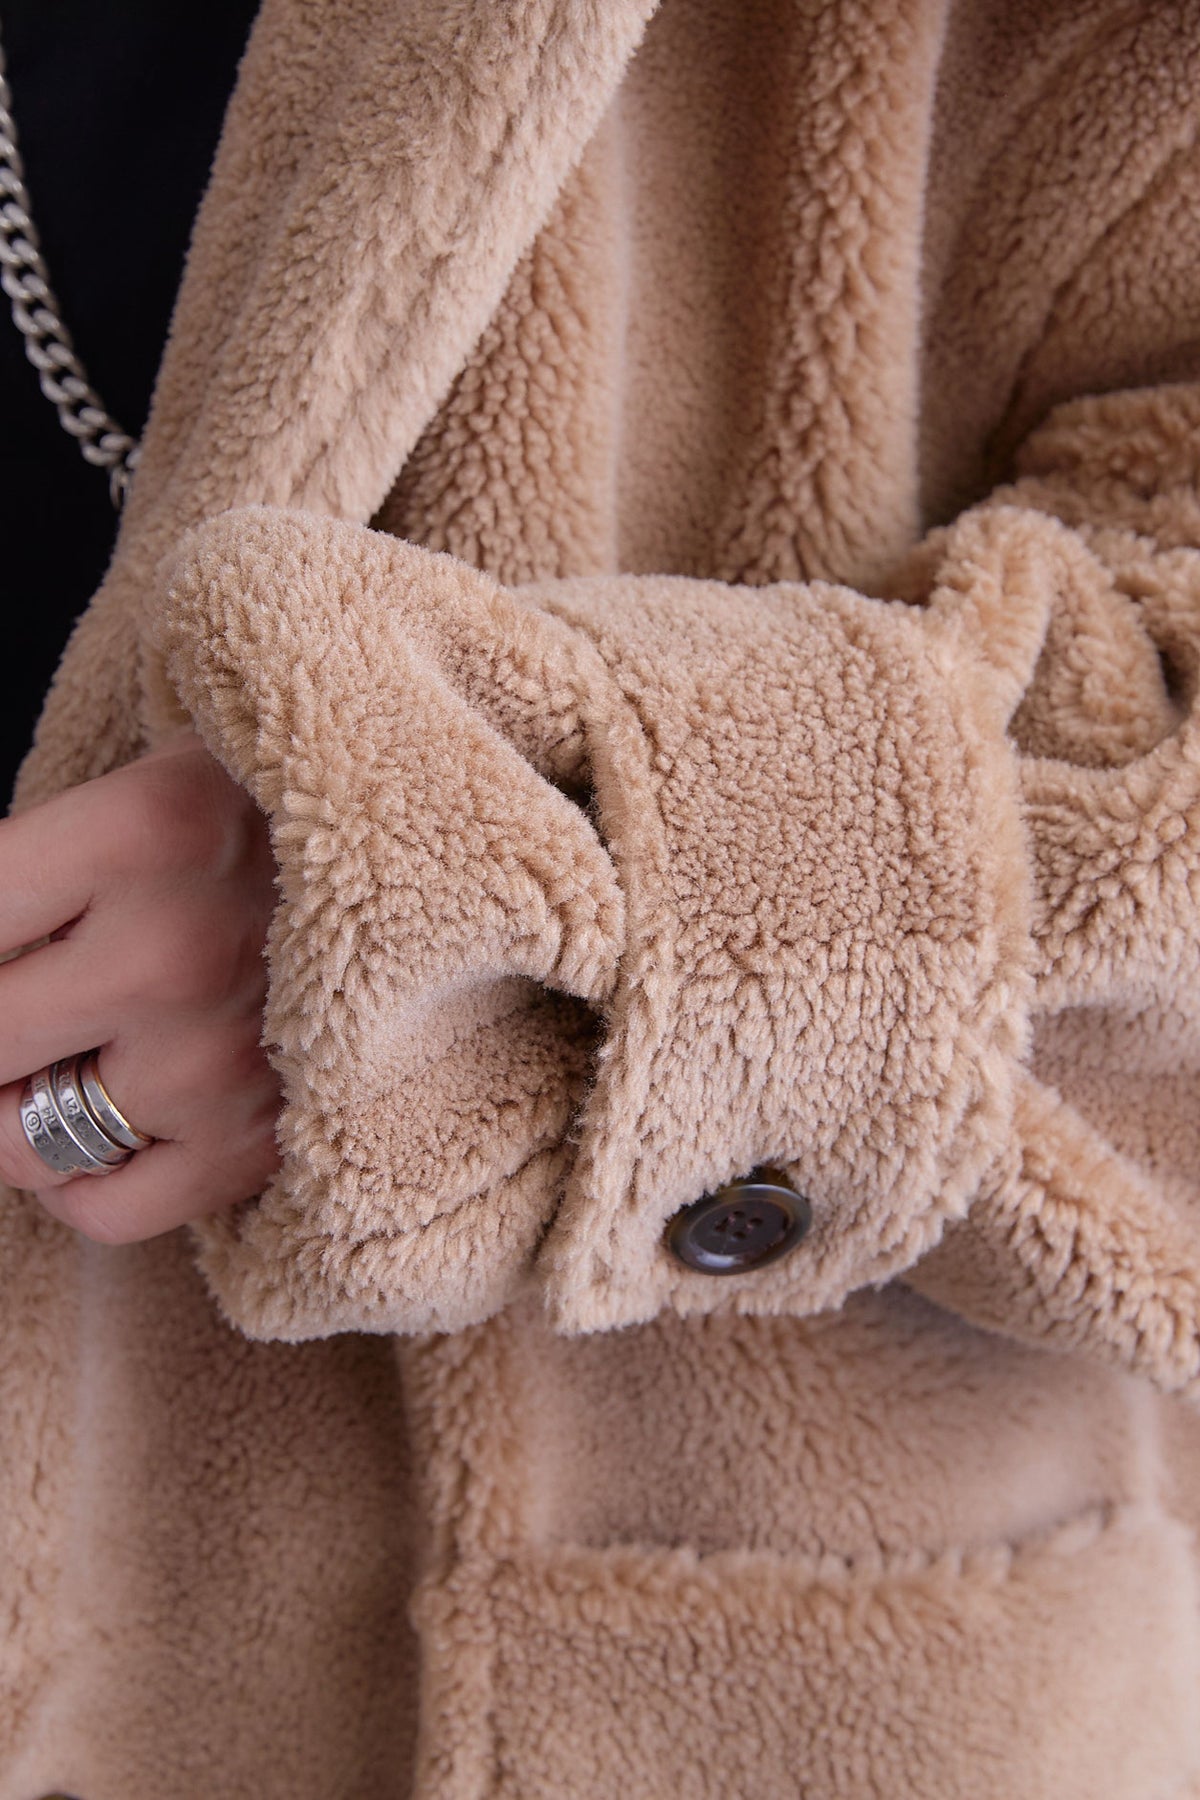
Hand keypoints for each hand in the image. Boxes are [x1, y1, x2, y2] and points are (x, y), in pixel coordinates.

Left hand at [0, 734, 280, 1241]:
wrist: (439, 861)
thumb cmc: (268, 819)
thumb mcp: (153, 782)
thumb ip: (40, 868)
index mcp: (136, 832)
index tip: (10, 951)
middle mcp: (170, 952)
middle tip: (34, 1003)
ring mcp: (215, 1062)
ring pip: (25, 1137)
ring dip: (25, 1102)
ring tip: (63, 1057)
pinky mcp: (256, 1141)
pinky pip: (106, 1209)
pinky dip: (74, 1181)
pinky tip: (97, 1126)